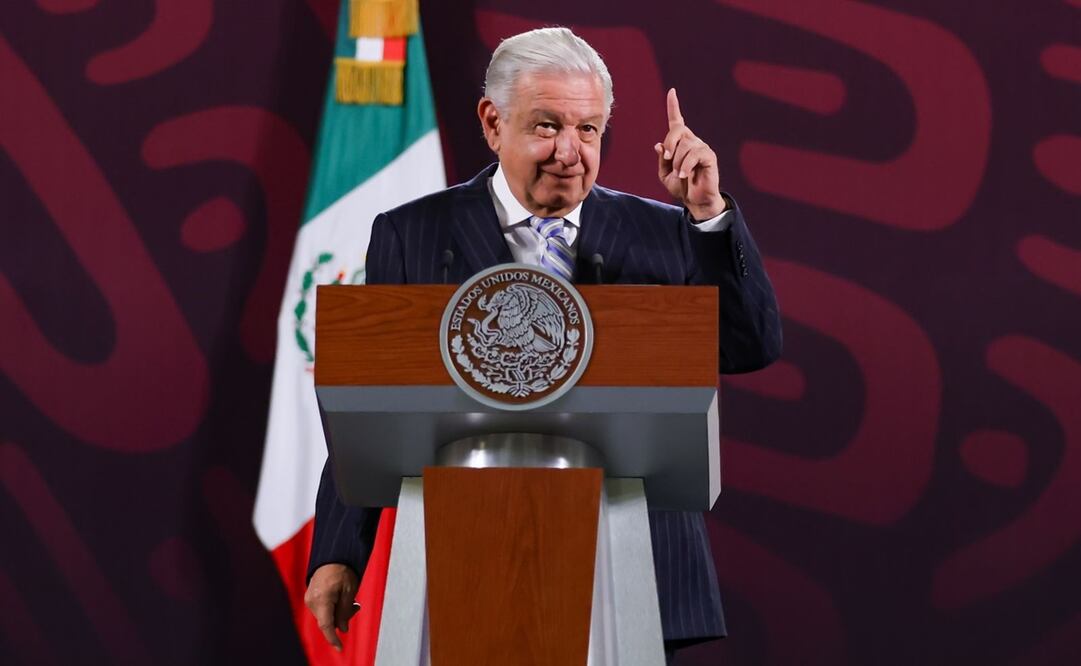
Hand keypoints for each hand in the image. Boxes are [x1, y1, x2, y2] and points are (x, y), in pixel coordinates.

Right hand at [304, 563, 360, 650]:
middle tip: (355, 606)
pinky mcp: (310, 597)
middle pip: (327, 621)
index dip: (333, 639)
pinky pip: (322, 609)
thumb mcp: (349, 590)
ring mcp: (309, 599)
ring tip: (350, 599)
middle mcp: (312, 601)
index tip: (339, 648)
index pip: (326, 625)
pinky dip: (333, 607)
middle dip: (342, 618)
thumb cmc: (342, 569)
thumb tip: (343, 629)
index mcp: (322, 599)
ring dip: (339, 612)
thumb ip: (345, 611)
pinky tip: (341, 597)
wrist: (332, 555)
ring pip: (326, 615)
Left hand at [655, 87, 725, 219]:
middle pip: (677, 130)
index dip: (673, 106)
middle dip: (669, 143)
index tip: (672, 92)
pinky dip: (686, 165)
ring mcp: (702, 147)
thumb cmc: (681, 187)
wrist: (695, 201)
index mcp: (680, 143)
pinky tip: (684, 174)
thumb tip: (659, 145)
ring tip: (680, 174)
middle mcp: (692, 141)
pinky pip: (695, 154)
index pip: (676, 121)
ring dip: (678, 161)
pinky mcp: (709, 156)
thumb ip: (662, 159)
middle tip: (668, 158)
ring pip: (685, 145)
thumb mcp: (664, 174)